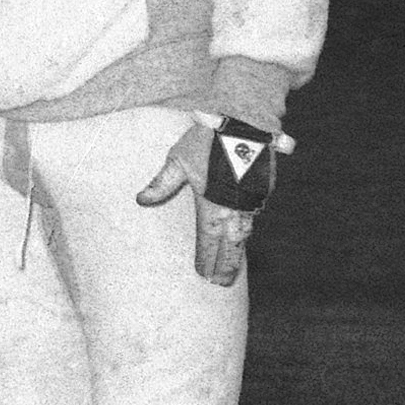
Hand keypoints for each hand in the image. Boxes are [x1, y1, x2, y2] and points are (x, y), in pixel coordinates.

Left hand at [134, 116, 287, 286]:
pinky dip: (247, 229)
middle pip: (230, 245)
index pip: (207, 240)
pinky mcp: (263, 190)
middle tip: (222, 283)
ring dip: (238, 251)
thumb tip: (141, 200)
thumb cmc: (206, 139)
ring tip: (233, 267)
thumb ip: (162, 184)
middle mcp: (233, 208)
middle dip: (226, 265)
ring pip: (244, 233)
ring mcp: (251, 200)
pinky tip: (242, 236)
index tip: (203, 274)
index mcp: (211, 205)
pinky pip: (253, 215)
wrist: (243, 122)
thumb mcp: (178, 161)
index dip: (205, 258)